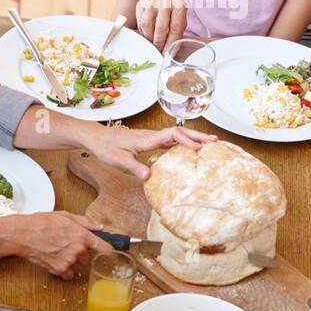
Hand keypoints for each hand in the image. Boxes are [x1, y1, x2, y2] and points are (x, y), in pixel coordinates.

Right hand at [5, 210, 111, 278]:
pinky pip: (68, 274)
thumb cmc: (41, 223)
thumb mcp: (66, 216)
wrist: (24, 235)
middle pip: (88, 257)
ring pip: (78, 265)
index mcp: (82, 235)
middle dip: (81, 252)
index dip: (110, 252)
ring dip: (72, 260)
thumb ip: (86, 222)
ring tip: (58, 250)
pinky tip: (55, 259)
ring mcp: (69, 261)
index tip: (113, 255)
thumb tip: (99, 227)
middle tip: (68, 245)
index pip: (104, 247)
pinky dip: (64, 270)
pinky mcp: (59, 270)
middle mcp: (78, 249)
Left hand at [87, 124, 216, 178]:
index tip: (199, 149)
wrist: (95, 137)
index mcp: (148, 138)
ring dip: (192, 139)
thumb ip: (134, 167)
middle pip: (179, 132)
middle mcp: (152, 136)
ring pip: (176, 136)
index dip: (187, 141)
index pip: (172, 135)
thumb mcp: (119, 160)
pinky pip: (169, 141)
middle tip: (215, 141)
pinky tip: (186, 150)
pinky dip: (182, 143)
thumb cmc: (106, 146)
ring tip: (207, 145)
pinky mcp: (148, 142)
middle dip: (197, 137)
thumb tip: (149, 177)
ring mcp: (151, 138)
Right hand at [134, 0, 186, 52]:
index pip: (176, 28)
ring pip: (147, 26)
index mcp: (179, 4)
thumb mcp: (180, 8)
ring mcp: (151, 2)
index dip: (172, 44)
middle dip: (159, 44)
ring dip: (149, 39)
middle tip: (158, 52)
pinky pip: (140, 21)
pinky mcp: (140, 3)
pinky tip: (146, 34)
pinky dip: (142, 31)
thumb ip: (179, 26)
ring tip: (151, 45)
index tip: (169, 54)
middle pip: (161, 29)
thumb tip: (174, 47)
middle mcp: (165, 2)